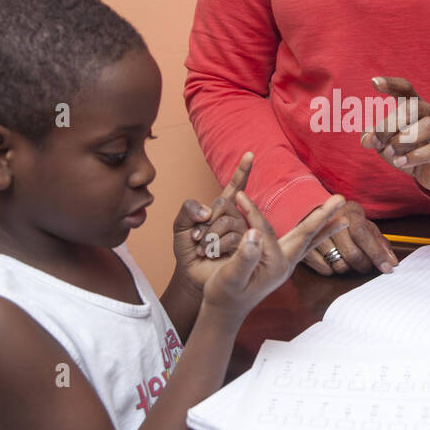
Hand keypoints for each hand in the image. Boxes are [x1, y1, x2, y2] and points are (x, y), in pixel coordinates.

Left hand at [171, 153, 253, 296]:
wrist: (191, 274)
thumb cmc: (187, 250)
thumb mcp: (180, 226)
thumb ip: (187, 210)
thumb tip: (207, 211)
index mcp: (221, 209)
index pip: (235, 186)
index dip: (242, 171)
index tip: (249, 154)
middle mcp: (235, 218)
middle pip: (225, 205)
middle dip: (206, 221)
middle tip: (197, 237)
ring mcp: (241, 232)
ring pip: (229, 222)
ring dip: (209, 236)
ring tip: (202, 248)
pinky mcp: (245, 248)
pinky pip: (233, 237)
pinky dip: (214, 245)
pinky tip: (208, 253)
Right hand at [202, 191, 347, 315]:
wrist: (225, 311)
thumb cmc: (224, 294)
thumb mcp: (230, 276)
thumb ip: (244, 257)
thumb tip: (253, 233)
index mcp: (274, 265)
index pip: (266, 230)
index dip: (252, 213)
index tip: (240, 197)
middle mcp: (285, 264)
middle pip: (307, 235)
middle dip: (324, 216)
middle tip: (342, 199)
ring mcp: (284, 264)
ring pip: (309, 241)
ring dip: (325, 226)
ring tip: (345, 217)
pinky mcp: (280, 263)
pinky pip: (302, 246)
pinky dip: (314, 235)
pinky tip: (320, 231)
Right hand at [302, 200, 397, 276]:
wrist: (317, 212)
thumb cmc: (347, 222)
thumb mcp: (365, 226)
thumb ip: (380, 243)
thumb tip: (392, 262)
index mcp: (348, 214)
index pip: (363, 235)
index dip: (376, 253)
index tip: (387, 268)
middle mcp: (330, 221)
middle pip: (352, 254)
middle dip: (364, 265)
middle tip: (366, 266)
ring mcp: (315, 236)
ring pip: (339, 265)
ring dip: (348, 268)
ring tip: (349, 261)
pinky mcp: (305, 248)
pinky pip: (325, 270)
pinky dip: (333, 270)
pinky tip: (334, 261)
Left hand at [361, 77, 429, 193]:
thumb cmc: (406, 149)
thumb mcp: (385, 142)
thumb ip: (374, 137)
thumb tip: (366, 140)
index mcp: (413, 105)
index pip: (405, 89)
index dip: (391, 83)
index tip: (374, 82)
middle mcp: (429, 113)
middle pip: (412, 108)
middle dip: (389, 125)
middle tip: (377, 141)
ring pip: (427, 126)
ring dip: (403, 140)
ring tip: (391, 152)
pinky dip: (413, 156)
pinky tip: (400, 162)